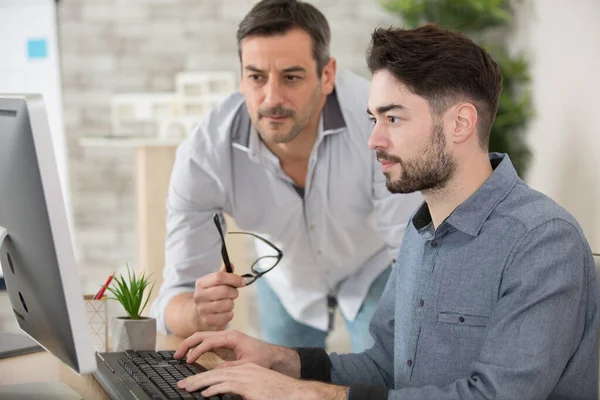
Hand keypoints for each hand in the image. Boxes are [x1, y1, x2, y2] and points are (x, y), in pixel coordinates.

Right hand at [174, 330, 281, 370]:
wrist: (271, 355)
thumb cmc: (262, 358)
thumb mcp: (247, 364)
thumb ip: (231, 367)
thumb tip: (215, 371)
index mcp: (232, 337)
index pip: (209, 340)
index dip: (198, 350)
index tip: (189, 361)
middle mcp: (226, 335)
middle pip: (202, 335)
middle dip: (188, 343)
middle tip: (176, 355)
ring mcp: (224, 339)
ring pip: (202, 338)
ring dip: (190, 345)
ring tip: (179, 356)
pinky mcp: (223, 345)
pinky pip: (206, 344)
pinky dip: (196, 349)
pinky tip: (190, 357)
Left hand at [177, 363, 347, 399]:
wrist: (295, 394)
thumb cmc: (278, 394)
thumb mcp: (257, 389)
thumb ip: (242, 390)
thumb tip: (227, 394)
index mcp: (247, 370)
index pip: (220, 371)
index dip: (204, 376)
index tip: (192, 383)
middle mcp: (245, 370)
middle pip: (215, 372)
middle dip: (196, 378)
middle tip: (182, 385)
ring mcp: (247, 377)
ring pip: (216, 377)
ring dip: (199, 383)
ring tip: (186, 389)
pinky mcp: (249, 386)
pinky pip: (226, 386)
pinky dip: (213, 390)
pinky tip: (204, 394)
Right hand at [192, 264, 244, 330]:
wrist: (197, 314)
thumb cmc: (211, 296)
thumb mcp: (213, 283)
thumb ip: (223, 274)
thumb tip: (231, 265)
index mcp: (201, 283)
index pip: (219, 277)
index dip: (234, 278)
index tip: (242, 282)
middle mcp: (199, 296)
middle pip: (224, 291)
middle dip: (234, 292)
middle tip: (234, 293)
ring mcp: (202, 310)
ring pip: (227, 304)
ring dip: (231, 303)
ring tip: (227, 303)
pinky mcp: (208, 321)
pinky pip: (228, 316)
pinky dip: (230, 314)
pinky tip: (224, 312)